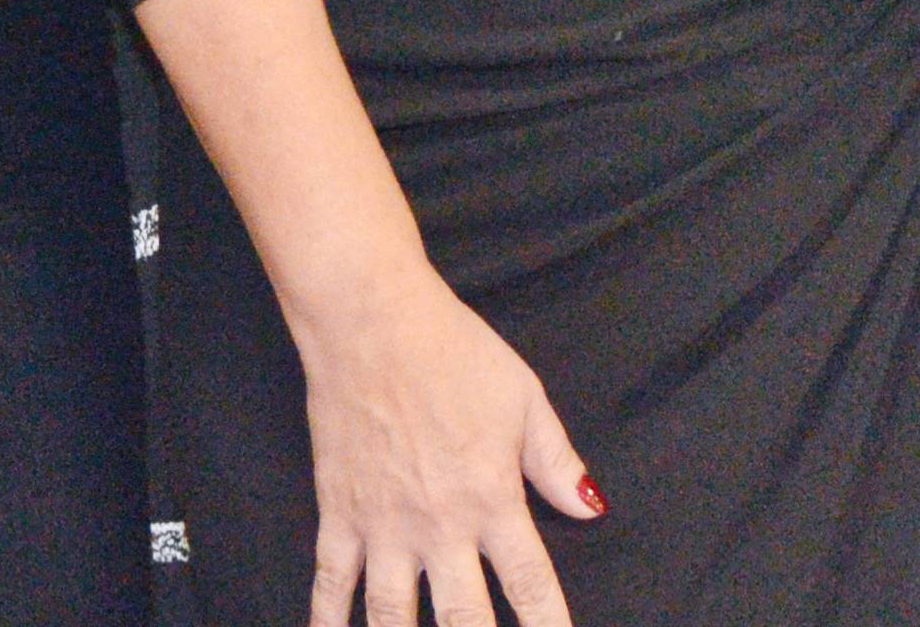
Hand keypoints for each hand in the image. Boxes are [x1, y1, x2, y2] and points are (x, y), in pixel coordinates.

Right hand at [289, 265, 601, 626]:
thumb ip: (555, 461)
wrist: (372, 322)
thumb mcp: (524, 399)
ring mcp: (383, 526)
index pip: (530, 586)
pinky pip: (330, 584)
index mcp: (493, 499)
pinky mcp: (338, 515)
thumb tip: (591, 507)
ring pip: (393, 617)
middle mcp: (440, 526)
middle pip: (464, 621)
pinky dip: (328, 622)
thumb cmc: (454, 352)